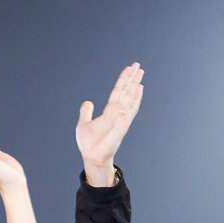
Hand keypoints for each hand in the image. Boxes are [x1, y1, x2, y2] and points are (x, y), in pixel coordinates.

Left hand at [76, 62, 143, 185]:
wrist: (92, 157)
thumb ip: (86, 112)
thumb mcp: (84, 124)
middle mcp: (117, 114)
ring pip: (129, 97)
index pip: (117, 93)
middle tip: (137, 65)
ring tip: (140, 71)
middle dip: (131, 79)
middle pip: (125, 92)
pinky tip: (139, 88)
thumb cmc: (89, 144)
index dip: (122, 81)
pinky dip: (135, 98)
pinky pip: (130, 109)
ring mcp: (121, 118)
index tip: (128, 70)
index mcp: (109, 113)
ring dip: (134, 84)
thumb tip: (88, 102)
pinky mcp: (122, 125)